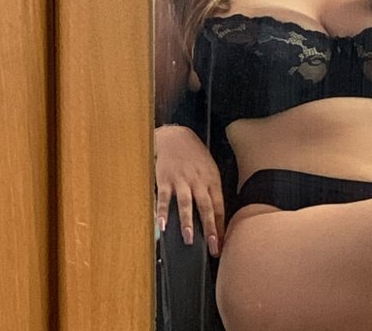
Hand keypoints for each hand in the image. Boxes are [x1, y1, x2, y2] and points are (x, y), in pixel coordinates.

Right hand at [155, 125, 224, 257]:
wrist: (176, 136)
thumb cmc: (194, 154)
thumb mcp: (209, 168)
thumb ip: (211, 188)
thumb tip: (215, 213)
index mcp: (211, 179)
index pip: (219, 206)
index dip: (220, 226)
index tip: (222, 243)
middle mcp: (198, 181)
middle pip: (206, 207)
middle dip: (210, 229)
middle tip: (212, 248)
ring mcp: (181, 180)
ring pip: (187, 203)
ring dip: (187, 222)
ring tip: (188, 239)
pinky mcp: (166, 179)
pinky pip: (165, 198)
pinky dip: (163, 211)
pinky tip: (162, 225)